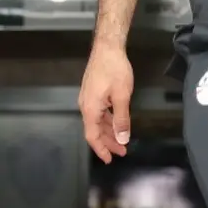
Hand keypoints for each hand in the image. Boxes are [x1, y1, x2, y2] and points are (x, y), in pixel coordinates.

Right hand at [78, 45, 133, 162]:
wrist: (107, 47)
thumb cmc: (115, 70)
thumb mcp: (122, 96)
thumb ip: (121, 119)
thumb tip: (122, 139)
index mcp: (90, 109)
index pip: (92, 137)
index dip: (101, 150)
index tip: (110, 160)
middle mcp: (85, 106)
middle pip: (95, 130)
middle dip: (109, 142)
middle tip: (122, 151)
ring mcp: (88, 98)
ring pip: (97, 121)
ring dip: (109, 131)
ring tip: (121, 139)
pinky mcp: (92, 91)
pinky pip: (99, 111)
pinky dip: (108, 120)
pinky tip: (116, 121)